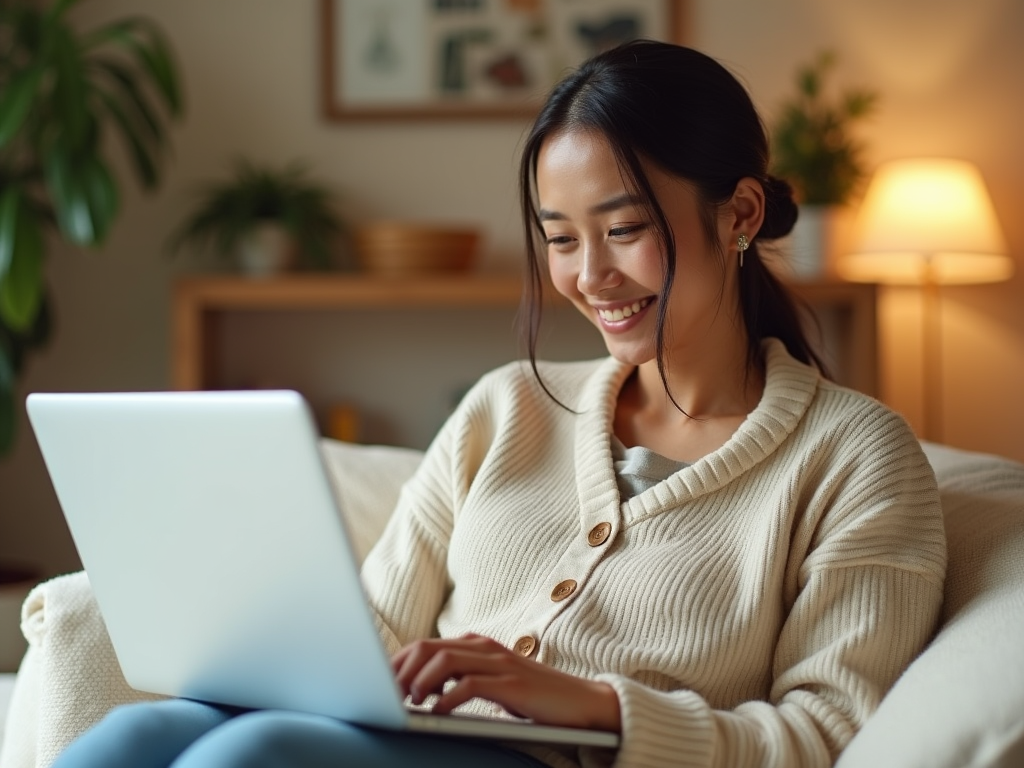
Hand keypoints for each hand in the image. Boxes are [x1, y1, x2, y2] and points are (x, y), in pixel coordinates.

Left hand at [391, 633, 620, 732]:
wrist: (582, 702)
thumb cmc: (534, 698)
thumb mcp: (493, 682)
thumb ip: (463, 677)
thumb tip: (421, 690)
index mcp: (478, 644)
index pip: (426, 645)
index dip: (399, 662)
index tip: (381, 684)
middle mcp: (485, 648)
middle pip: (428, 648)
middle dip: (401, 670)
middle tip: (386, 695)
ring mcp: (499, 663)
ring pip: (444, 661)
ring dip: (420, 682)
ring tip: (409, 702)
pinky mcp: (511, 684)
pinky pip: (469, 686)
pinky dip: (447, 700)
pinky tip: (436, 713)